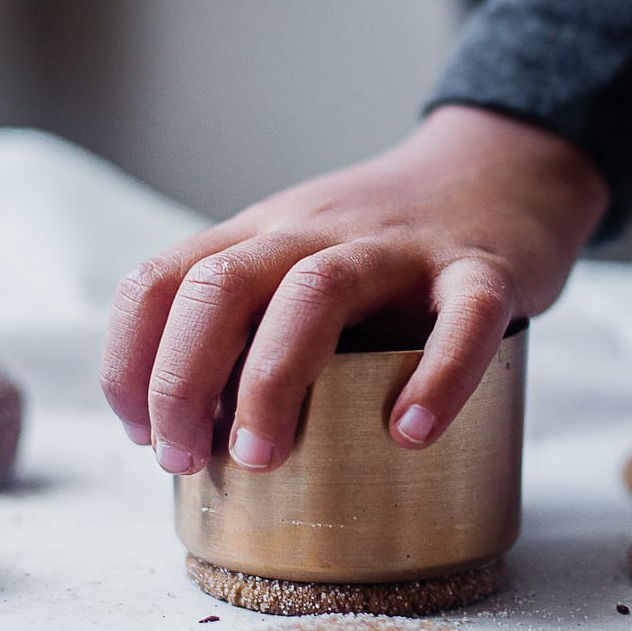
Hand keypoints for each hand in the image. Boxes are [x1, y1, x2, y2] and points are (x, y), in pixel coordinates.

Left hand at [100, 105, 609, 473]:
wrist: (502, 169)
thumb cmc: (387, 245)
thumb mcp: (298, 260)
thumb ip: (247, 325)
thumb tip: (189, 433)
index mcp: (262, 234)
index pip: (158, 280)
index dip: (129, 362)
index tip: (142, 435)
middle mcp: (316, 229)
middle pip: (220, 285)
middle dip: (181, 381)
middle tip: (188, 460)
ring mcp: (400, 246)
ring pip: (317, 290)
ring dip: (272, 379)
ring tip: (264, 458)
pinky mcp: (484, 268)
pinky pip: (462, 316)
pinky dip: (436, 375)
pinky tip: (411, 431)